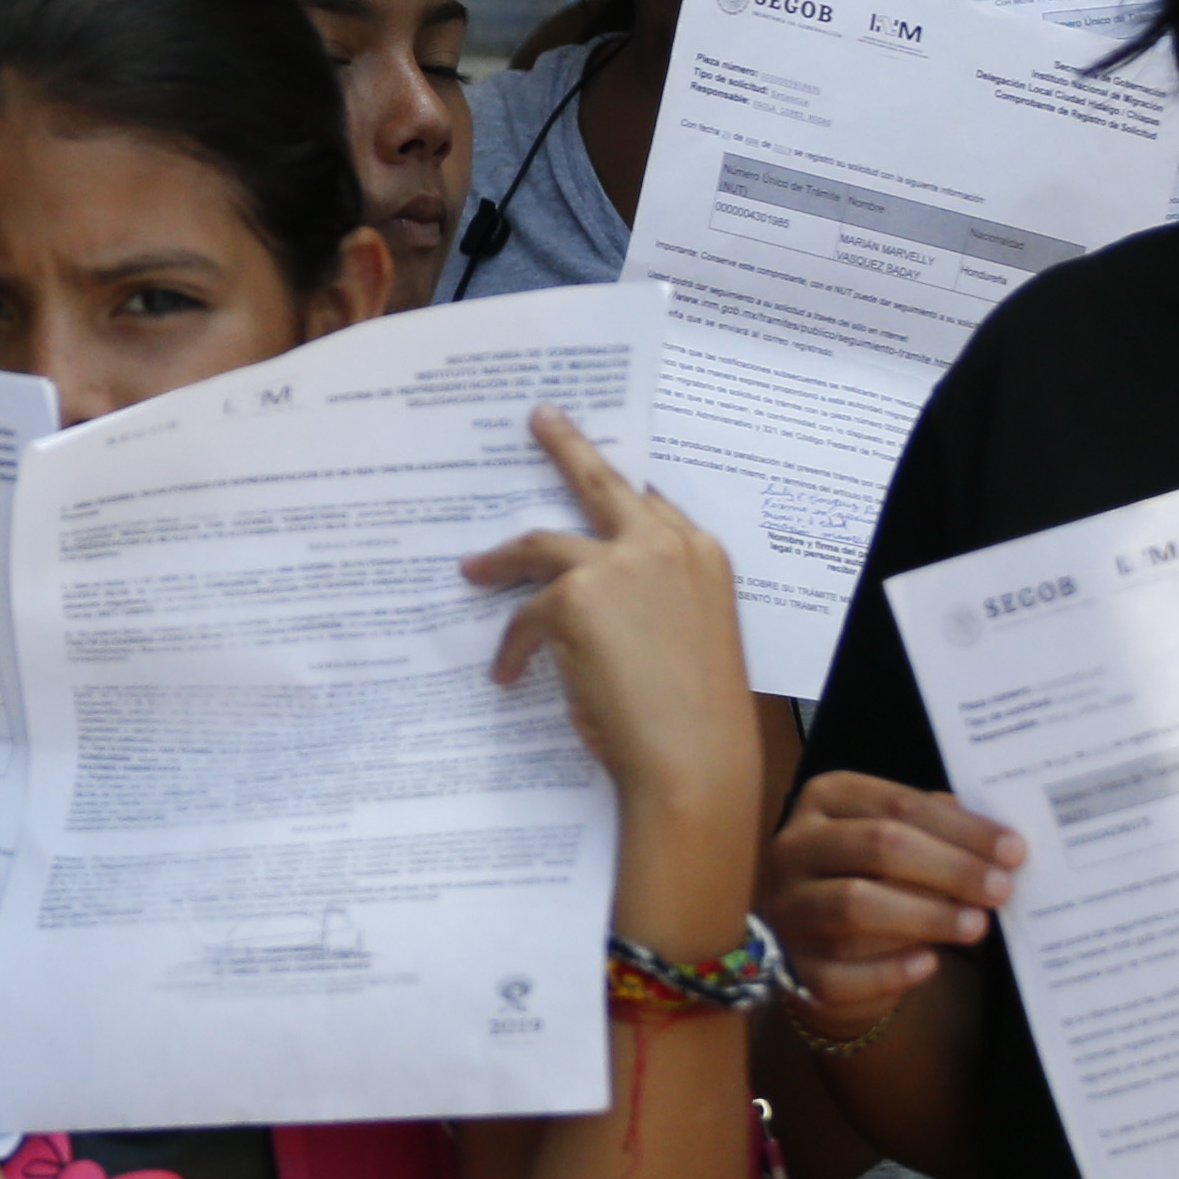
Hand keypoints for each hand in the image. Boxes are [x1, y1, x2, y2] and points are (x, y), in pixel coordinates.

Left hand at [467, 410, 757, 822]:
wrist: (693, 759)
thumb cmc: (695, 713)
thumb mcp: (690, 636)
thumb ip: (655, 597)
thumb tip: (597, 588)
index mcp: (703, 554)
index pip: (648, 501)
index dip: (617, 487)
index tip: (596, 464)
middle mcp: (664, 546)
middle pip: (599, 482)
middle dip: (565, 445)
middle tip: (539, 420)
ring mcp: (618, 565)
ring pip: (539, 545)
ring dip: (501, 559)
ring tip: (475, 568)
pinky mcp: (574, 597)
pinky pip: (524, 615)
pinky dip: (513, 645)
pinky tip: (507, 674)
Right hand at [761, 768, 1018, 1046]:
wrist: (824, 944)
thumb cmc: (878, 879)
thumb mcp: (900, 838)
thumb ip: (939, 830)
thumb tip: (998, 843)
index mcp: (824, 801)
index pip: (896, 805)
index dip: (960, 829)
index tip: (1013, 851)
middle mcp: (794, 847)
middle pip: (875, 846)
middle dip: (949, 868)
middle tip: (1001, 889)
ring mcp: (787, 907)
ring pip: (854, 907)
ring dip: (926, 917)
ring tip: (977, 926)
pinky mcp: (794, 965)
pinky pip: (843, 970)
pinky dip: (890, 969)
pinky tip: (929, 963)